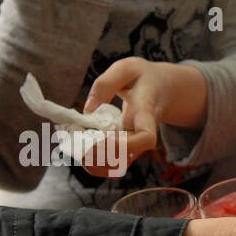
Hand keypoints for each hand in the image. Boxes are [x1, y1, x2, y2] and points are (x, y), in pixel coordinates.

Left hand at [84, 58, 207, 171]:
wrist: (161, 89)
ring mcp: (133, 145)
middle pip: (126, 158)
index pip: (146, 138)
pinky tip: (79, 145)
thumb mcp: (126, 69)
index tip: (103, 138)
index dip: (126, 146)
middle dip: (98, 155)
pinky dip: (92, 160)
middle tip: (76, 138)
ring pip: (116, 166)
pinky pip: (110, 163)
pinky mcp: (124, 148)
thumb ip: (105, 85)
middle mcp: (141, 136)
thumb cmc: (142, 78)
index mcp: (146, 115)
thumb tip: (88, 111)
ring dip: (92, 160)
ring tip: (74, 141)